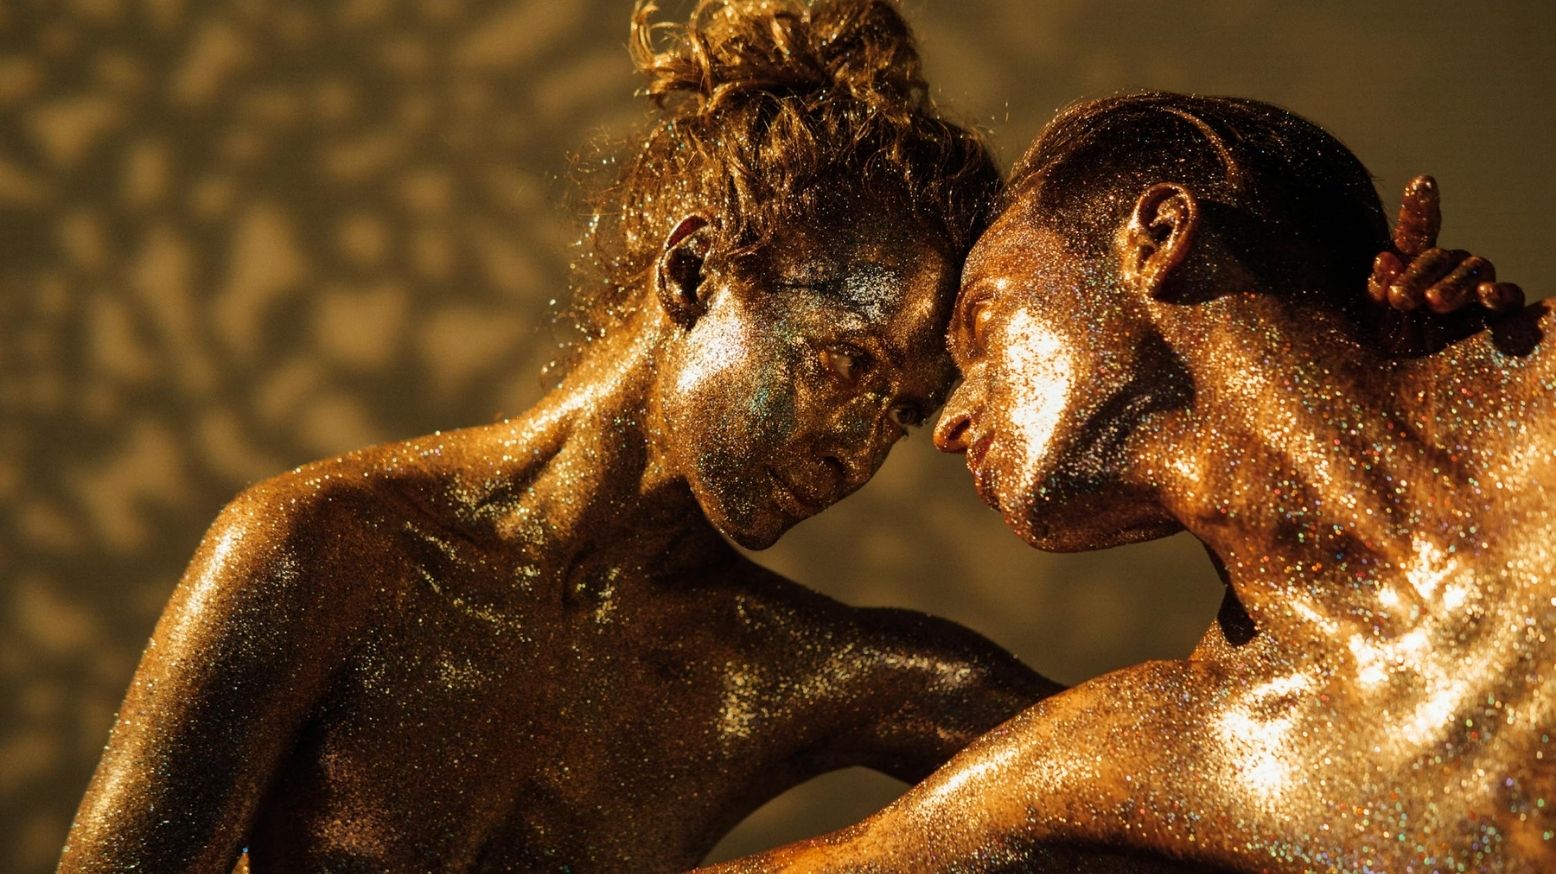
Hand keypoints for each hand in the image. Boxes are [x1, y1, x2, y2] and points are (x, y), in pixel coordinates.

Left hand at [1366, 176, 1522, 355]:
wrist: (1410, 391)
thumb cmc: (1389, 353)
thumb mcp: (1374, 323)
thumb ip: (1378, 290)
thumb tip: (1384, 259)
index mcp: (1412, 268)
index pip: (1416, 233)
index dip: (1420, 208)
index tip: (1422, 182)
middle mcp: (1445, 273)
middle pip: (1440, 255)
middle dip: (1418, 274)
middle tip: (1398, 299)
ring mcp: (1474, 291)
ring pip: (1473, 267)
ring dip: (1453, 283)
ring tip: (1434, 302)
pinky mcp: (1497, 315)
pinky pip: (1508, 296)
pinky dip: (1500, 292)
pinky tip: (1487, 296)